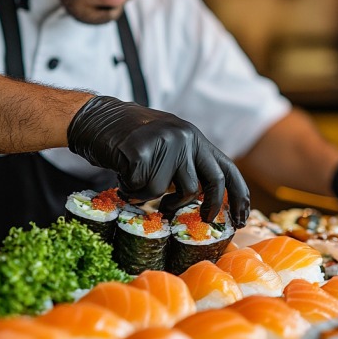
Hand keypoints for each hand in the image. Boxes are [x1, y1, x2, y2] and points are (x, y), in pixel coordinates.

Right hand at [67, 96, 249, 226]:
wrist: (96, 117)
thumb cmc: (132, 139)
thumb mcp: (170, 144)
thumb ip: (189, 164)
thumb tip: (211, 199)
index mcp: (195, 138)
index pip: (227, 169)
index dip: (239, 197)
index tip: (241, 220)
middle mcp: (186, 137)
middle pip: (210, 184)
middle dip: (209, 208)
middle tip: (202, 220)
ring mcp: (165, 142)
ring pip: (172, 191)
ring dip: (153, 197)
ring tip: (137, 184)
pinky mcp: (142, 151)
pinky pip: (143, 189)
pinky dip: (131, 190)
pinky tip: (122, 175)